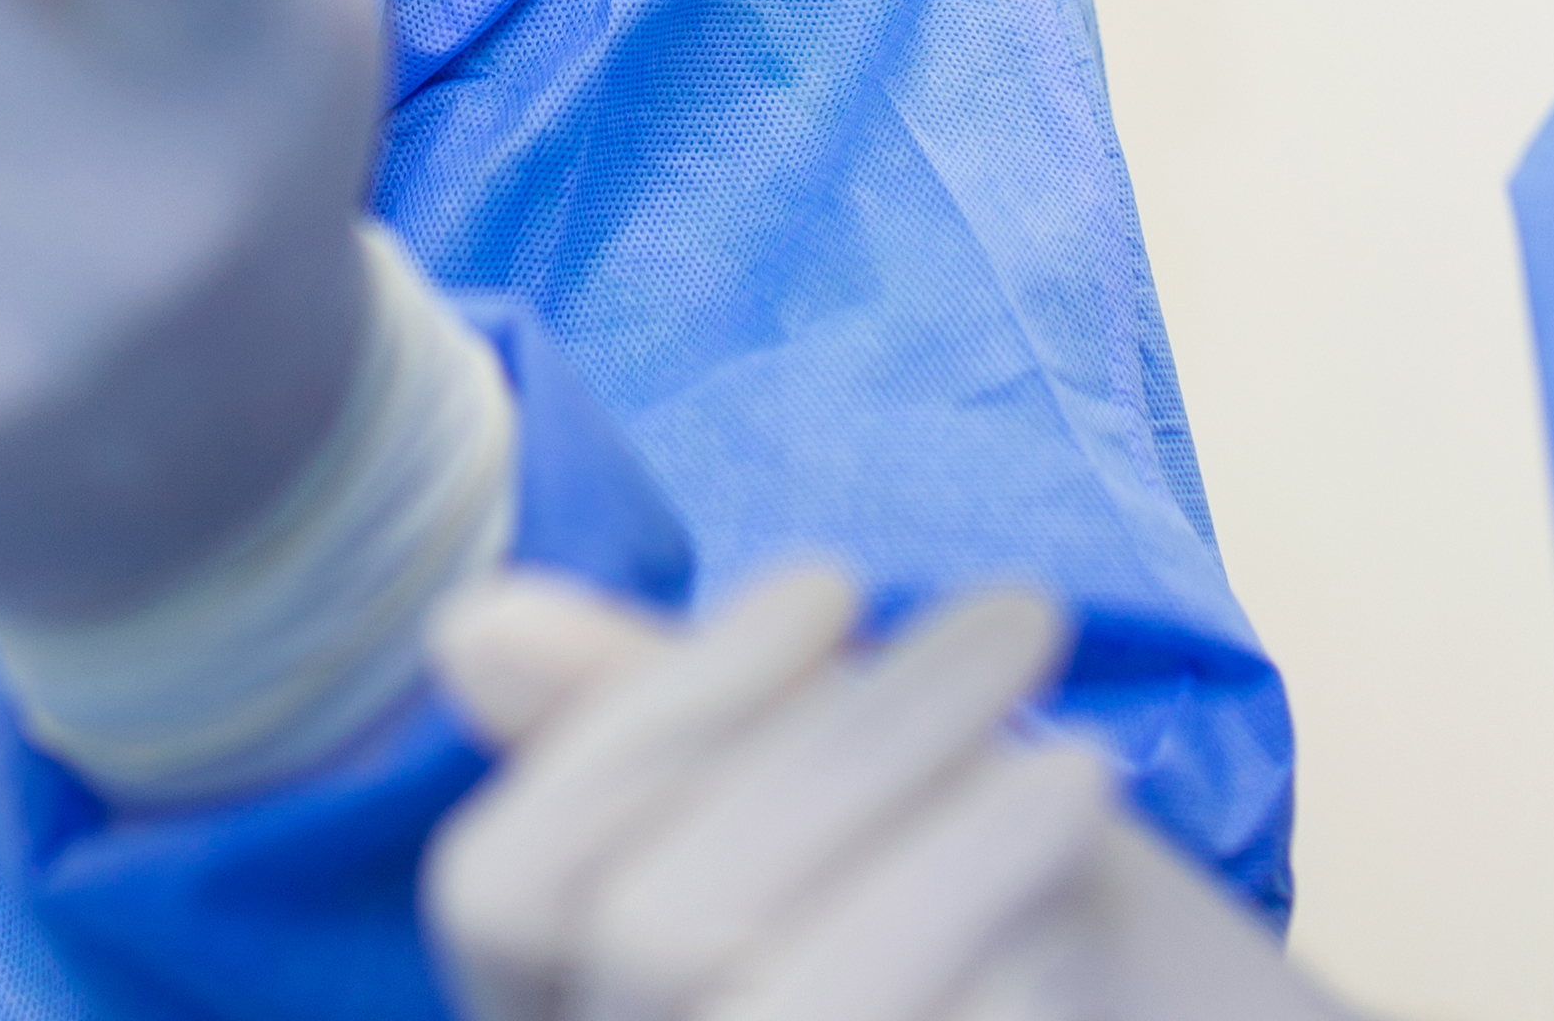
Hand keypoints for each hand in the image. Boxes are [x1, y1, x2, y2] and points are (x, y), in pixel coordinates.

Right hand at [421, 568, 1351, 1020]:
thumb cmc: (985, 931)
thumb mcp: (829, 810)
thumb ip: (665, 725)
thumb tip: (471, 622)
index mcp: (554, 1018)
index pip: (500, 884)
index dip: (653, 710)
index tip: (832, 576)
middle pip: (656, 925)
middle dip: (853, 737)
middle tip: (1027, 615)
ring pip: (775, 1009)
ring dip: (951, 848)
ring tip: (1082, 760)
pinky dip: (1005, 983)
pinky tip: (1074, 936)